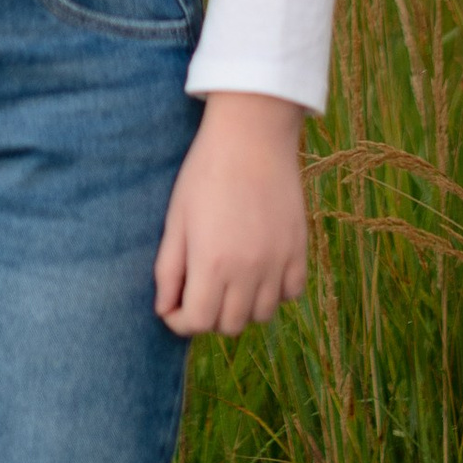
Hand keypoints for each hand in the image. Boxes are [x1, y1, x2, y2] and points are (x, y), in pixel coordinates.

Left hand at [155, 92, 308, 337]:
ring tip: (229, 281)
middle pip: (229, 326)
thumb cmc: (205, 173)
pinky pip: (291, 294)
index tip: (173, 308)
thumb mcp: (177, 218)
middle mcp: (248, 271)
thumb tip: (163, 309)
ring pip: (261, 315)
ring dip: (241, 307)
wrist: (252, 137)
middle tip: (199, 291)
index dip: (180, 321)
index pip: (197, 322)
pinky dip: (275, 292)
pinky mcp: (299, 251)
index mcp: (212, 263)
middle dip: (208, 316)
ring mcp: (278, 263)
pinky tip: (260, 271)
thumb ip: (168, 269)